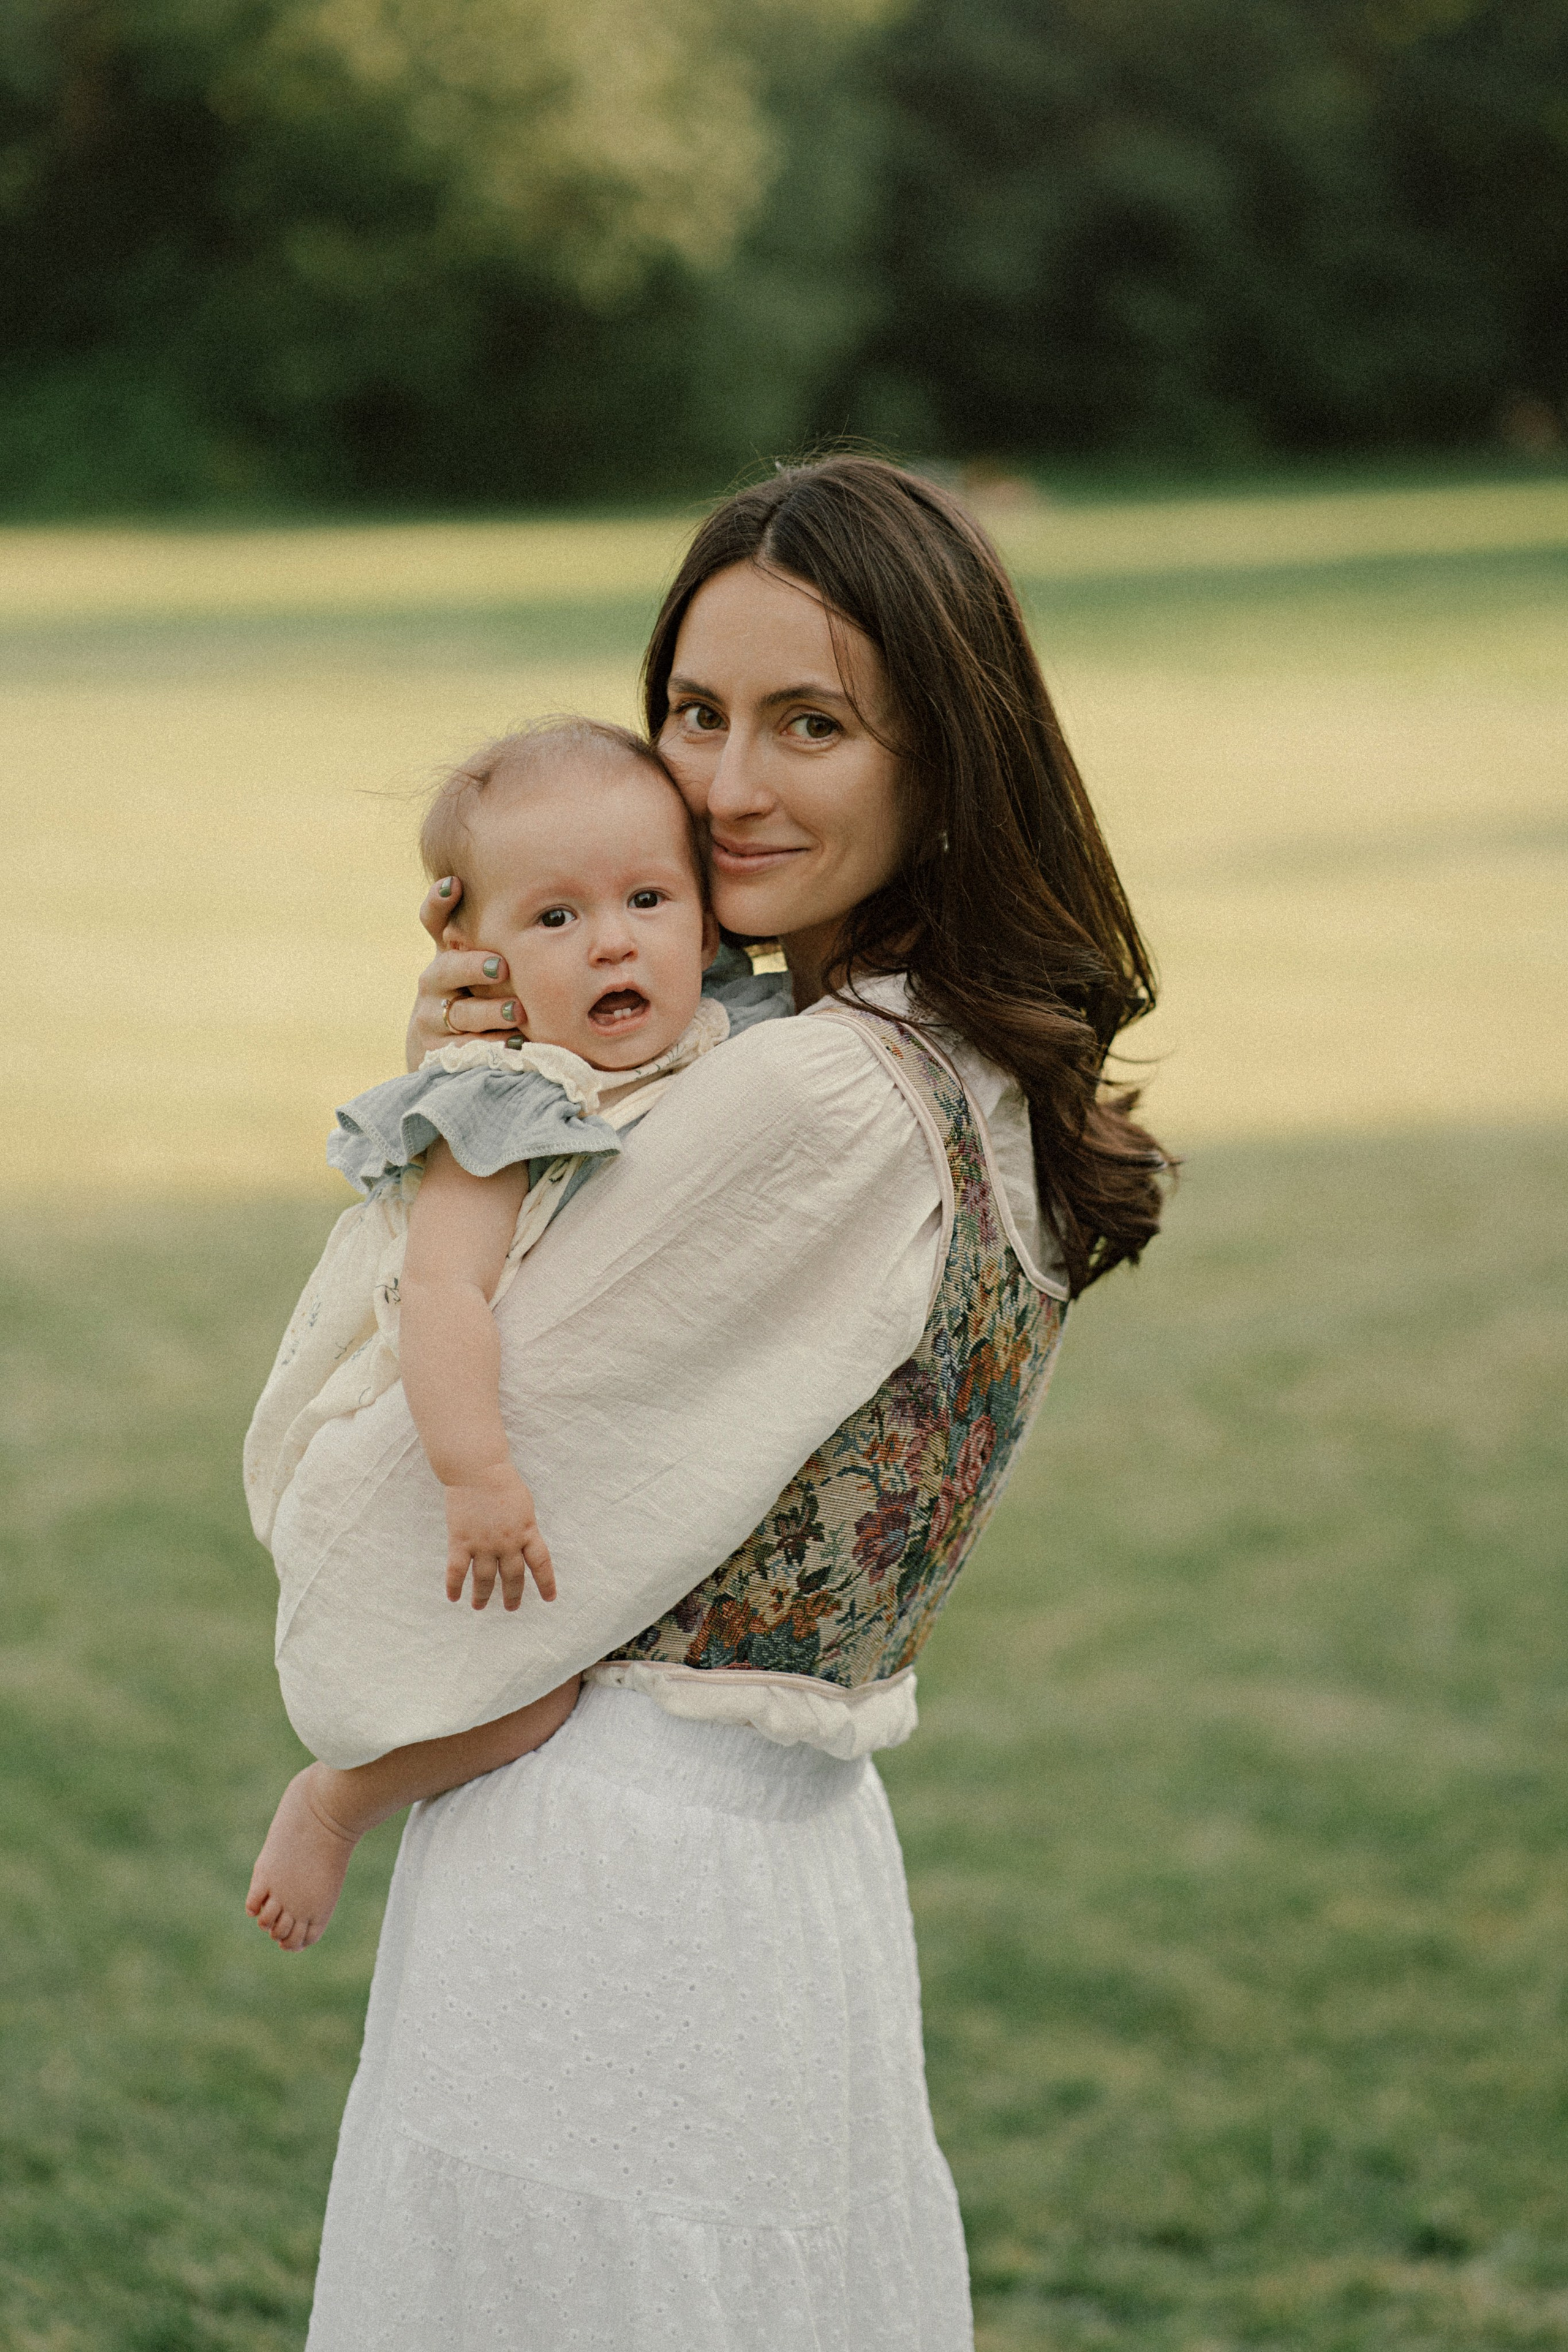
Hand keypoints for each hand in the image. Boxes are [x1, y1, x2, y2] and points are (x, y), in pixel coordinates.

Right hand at [407, 876, 522, 1067]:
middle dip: (473, 966)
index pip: (434, 921)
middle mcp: (435, 981)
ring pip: (459, 1012)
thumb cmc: (485, 1001)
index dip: (439, 903)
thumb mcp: (495, 972)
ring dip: (489, 1011)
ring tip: (517, 1012)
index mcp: (449, 954)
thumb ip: (510, 946)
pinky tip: (514, 1045)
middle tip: (500, 967)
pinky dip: (490, 1046)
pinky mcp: (432, 1050)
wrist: (448, 1056)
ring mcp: (431, 1016)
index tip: (453, 883)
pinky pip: (464, 1048)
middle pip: (446, 969)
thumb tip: (557, 911)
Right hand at [443, 1459, 555, 1610]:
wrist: (477, 1469)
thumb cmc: (502, 1483)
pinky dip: (454, 1586)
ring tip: (480, 1606)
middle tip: (511, 1607)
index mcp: (527, 1531)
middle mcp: (507, 1542)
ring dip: (483, 1596)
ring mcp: (483, 1543)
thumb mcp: (524, 1507)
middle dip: (513, 1595)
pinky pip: (457, 1570)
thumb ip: (525, 1529)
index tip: (549, 1598)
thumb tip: (525, 1546)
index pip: (541, 1564)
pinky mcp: (460, 1540)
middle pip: (513, 1576)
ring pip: (484, 1578)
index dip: (546, 1583)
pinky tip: (453, 1597)